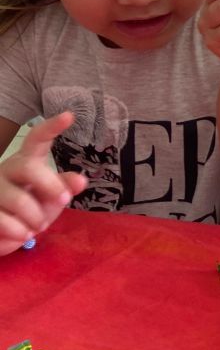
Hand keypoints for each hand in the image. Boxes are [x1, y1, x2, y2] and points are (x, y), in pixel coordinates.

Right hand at [0, 112, 87, 256]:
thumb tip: (81, 180)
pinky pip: (5, 221)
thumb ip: (64, 187)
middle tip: (64, 200)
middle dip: (50, 186)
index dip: (51, 127)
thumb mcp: (51, 198)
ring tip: (37, 226)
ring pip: (19, 200)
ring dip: (36, 219)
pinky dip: (20, 232)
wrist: (4, 233)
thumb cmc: (31, 210)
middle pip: (29, 168)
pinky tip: (23, 234)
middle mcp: (8, 169)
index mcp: (28, 161)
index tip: (68, 116)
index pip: (37, 139)